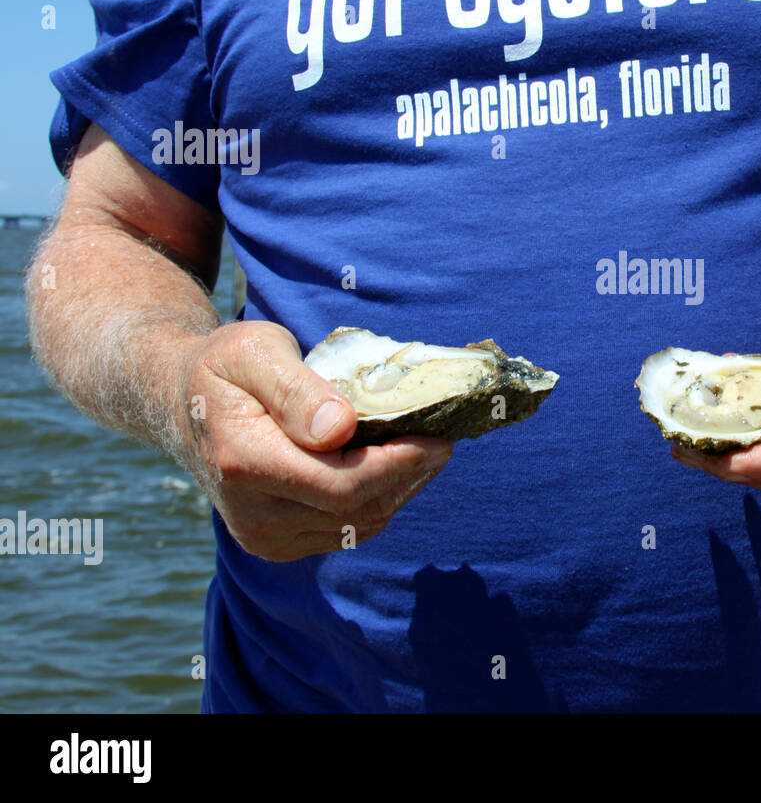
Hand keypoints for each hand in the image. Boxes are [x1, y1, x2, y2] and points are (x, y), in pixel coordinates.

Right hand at [176, 321, 450, 560]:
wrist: (180, 404)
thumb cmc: (224, 367)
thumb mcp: (255, 352)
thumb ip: (296, 390)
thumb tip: (340, 430)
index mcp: (244, 461)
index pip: (342, 485)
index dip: (399, 466)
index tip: (437, 438)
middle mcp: (251, 512)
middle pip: (357, 510)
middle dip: (410, 475)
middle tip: (442, 439)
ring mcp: (262, 537)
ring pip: (358, 526)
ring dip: (399, 490)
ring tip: (422, 449)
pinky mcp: (275, 545)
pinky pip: (346, 531)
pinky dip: (377, 501)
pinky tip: (390, 468)